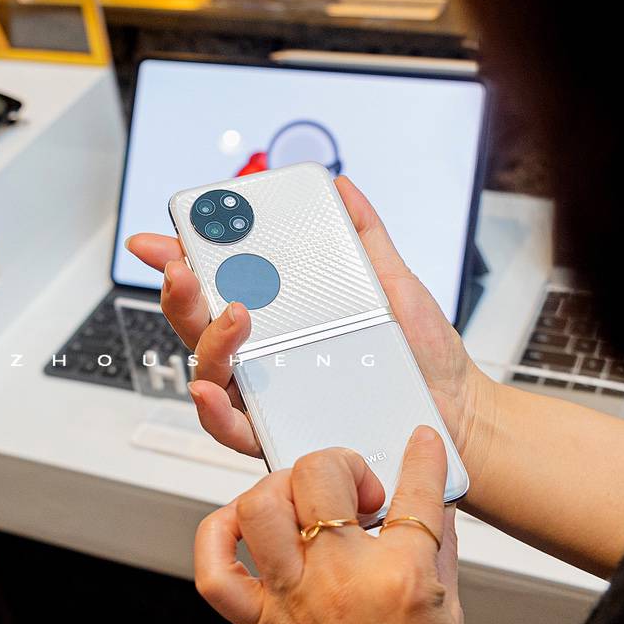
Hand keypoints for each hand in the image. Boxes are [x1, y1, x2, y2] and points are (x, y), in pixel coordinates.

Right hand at [127, 175, 494, 465]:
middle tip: (181, 266)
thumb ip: (361, 235)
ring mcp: (267, 395)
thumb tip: (340, 188)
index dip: (184, 258)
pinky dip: (213, 410)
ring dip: (206, 339)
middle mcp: (263, 356)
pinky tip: (208, 389)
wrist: (456, 410)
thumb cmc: (418, 355)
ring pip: (209, 371)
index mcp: (278, 316)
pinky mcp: (280, 435)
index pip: (219, 283)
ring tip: (234, 314)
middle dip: (180, 291)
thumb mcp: (390, 281)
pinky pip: (233, 427)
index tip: (167, 234)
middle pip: (200, 323)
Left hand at [196, 429, 463, 623]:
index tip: (420, 444)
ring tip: (301, 506)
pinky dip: (217, 534)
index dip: (423, 458)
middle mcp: (340, 581)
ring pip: (260, 506)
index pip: (417, 494)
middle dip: (338, 465)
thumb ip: (439, 551)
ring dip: (280, 490)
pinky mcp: (256, 623)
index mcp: (401, 579)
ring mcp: (292, 600)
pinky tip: (243, 529)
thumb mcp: (452, 616)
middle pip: (320, 477)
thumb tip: (433, 505)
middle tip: (351, 492)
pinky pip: (213, 566)